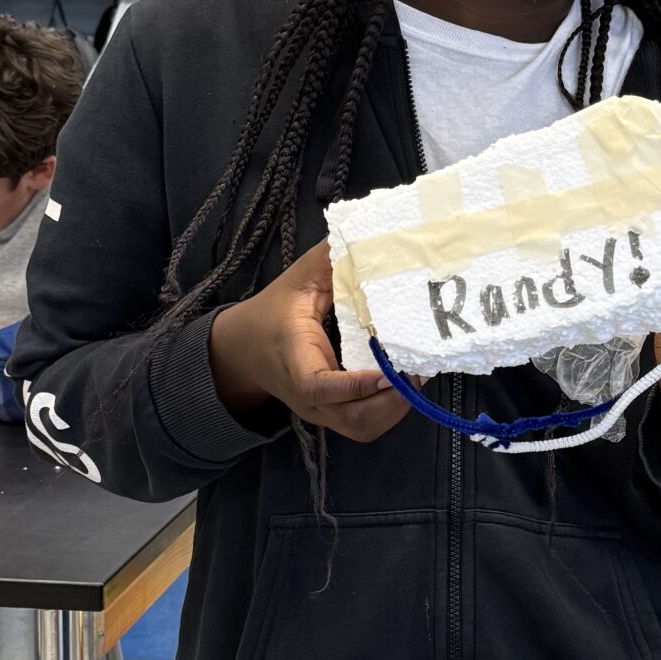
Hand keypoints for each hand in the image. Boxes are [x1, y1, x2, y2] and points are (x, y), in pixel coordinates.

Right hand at [209, 241, 409, 444]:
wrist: (242, 352)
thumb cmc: (272, 313)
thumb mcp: (297, 280)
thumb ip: (329, 258)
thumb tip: (366, 231)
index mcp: (295, 358)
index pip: (318, 386)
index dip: (355, 386)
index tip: (387, 373)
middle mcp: (308, 395)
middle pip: (352, 420)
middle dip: (392, 403)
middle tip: (418, 370)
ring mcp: (320, 411)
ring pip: (361, 429)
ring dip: (395, 409)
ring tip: (416, 376)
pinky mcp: (331, 415)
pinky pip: (363, 425)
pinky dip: (389, 411)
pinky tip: (404, 384)